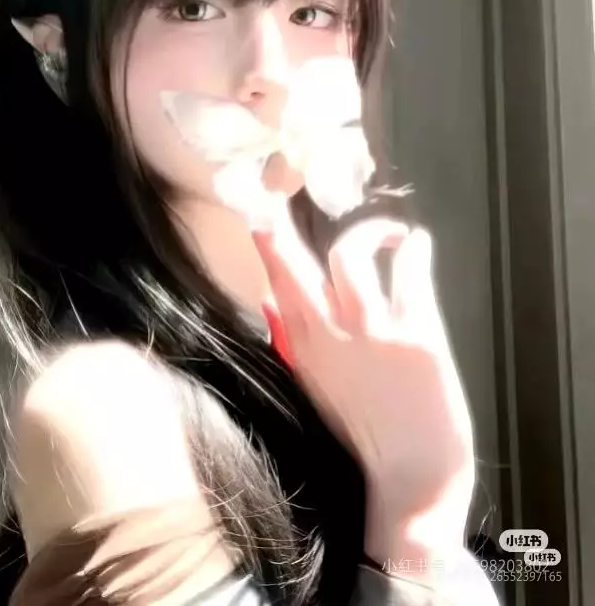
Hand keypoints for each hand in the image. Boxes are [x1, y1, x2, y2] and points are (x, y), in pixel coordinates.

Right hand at [253, 208, 475, 581]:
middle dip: (284, 229)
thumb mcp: (317, 387)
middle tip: (283, 199)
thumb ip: (293, 342)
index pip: (278, 286)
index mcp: (305, 350)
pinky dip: (413, 248)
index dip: (269, 248)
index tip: (261, 218)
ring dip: (370, 232)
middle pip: (298, 265)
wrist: (413, 478)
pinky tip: (416, 244)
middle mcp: (330, 334)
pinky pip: (408, 270)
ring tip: (389, 235)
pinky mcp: (415, 332)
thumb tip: (269, 302)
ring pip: (350, 255)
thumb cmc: (368, 434)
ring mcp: (372, 330)